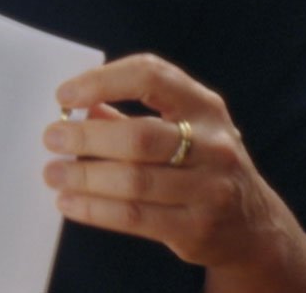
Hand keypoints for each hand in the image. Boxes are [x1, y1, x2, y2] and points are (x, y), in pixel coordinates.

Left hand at [44, 54, 305, 272]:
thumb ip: (127, 115)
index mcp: (204, 106)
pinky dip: (94, 209)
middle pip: (139, 137)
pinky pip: (135, 217)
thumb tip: (70, 108)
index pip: (151, 77)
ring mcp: (210, 189)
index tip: (64, 95)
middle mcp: (213, 144)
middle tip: (51, 138)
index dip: (103, 81)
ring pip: (134, 182)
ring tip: (53, 173)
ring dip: (84, 176)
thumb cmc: (201, 164)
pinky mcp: (197, 228)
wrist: (254, 225)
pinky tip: (69, 203)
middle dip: (86, 137)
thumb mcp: (180, 128)